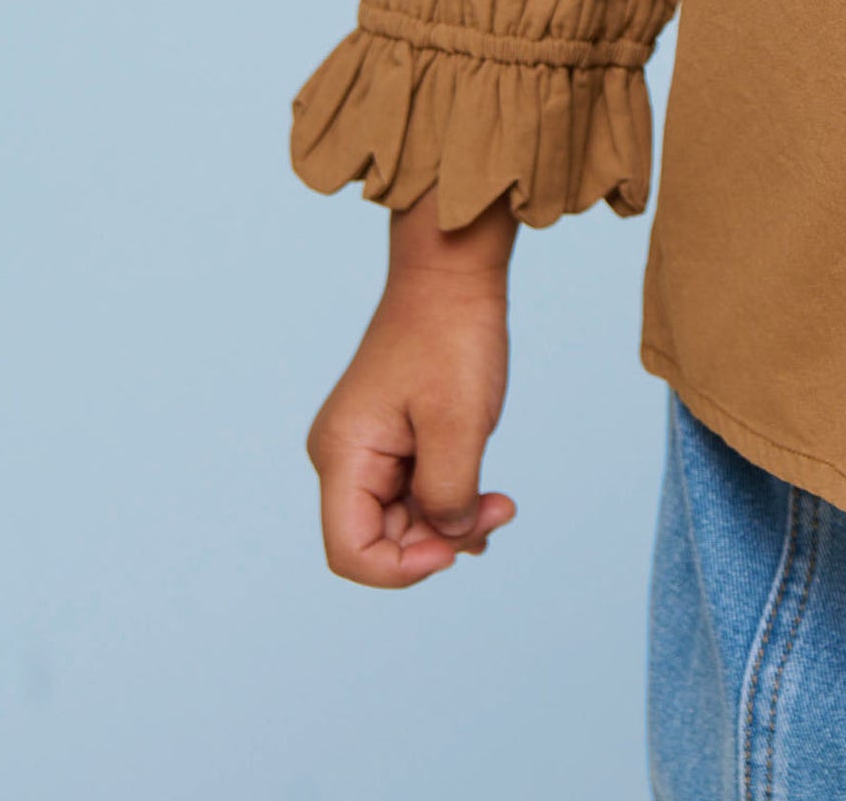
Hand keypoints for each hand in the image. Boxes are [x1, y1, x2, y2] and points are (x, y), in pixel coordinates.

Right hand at [308, 210, 520, 587]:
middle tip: (501, 509)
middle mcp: (345, 460)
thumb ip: (449, 492)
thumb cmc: (451, 339)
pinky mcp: (393, 444)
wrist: (452, 278)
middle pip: (380, 541)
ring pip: (403, 521)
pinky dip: (449, 505)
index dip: (402, 568)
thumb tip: (451, 537)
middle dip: (440, 541)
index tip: (457, 546)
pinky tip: (486, 505)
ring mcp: (368, 452)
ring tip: (501, 503)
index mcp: (343, 455)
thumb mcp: (458, 423)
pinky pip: (414, 495)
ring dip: (451, 523)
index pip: (350, 552)